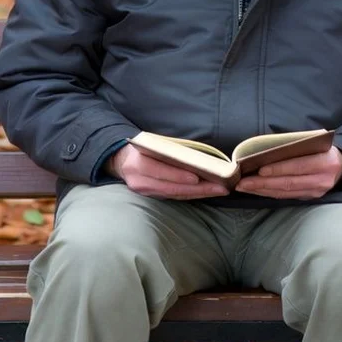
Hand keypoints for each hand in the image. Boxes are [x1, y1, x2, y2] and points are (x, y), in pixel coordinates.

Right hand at [109, 144, 229, 199]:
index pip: (161, 171)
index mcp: (138, 165)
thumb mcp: (148, 144)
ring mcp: (145, 192)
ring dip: (199, 194)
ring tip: (219, 190)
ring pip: (176, 195)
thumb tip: (194, 154)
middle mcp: (140, 182)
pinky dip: (191, 194)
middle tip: (220, 188)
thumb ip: (165, 149)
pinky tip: (206, 192)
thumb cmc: (140, 148)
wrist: (120, 161)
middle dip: (199, 189)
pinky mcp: (152, 197)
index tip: (198, 177)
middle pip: (172, 188)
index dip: (179, 176)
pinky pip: (174, 196)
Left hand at [234, 145, 341, 199]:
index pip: (298, 166)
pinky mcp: (310, 198)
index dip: (278, 169)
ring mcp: (316, 192)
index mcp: (325, 162)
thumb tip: (267, 150)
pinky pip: (287, 197)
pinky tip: (257, 190)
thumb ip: (298, 146)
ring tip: (244, 187)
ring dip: (262, 190)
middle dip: (262, 184)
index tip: (259, 170)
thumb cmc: (323, 149)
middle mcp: (322, 180)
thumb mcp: (316, 142)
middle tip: (242, 183)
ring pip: (285, 193)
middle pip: (288, 183)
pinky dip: (270, 193)